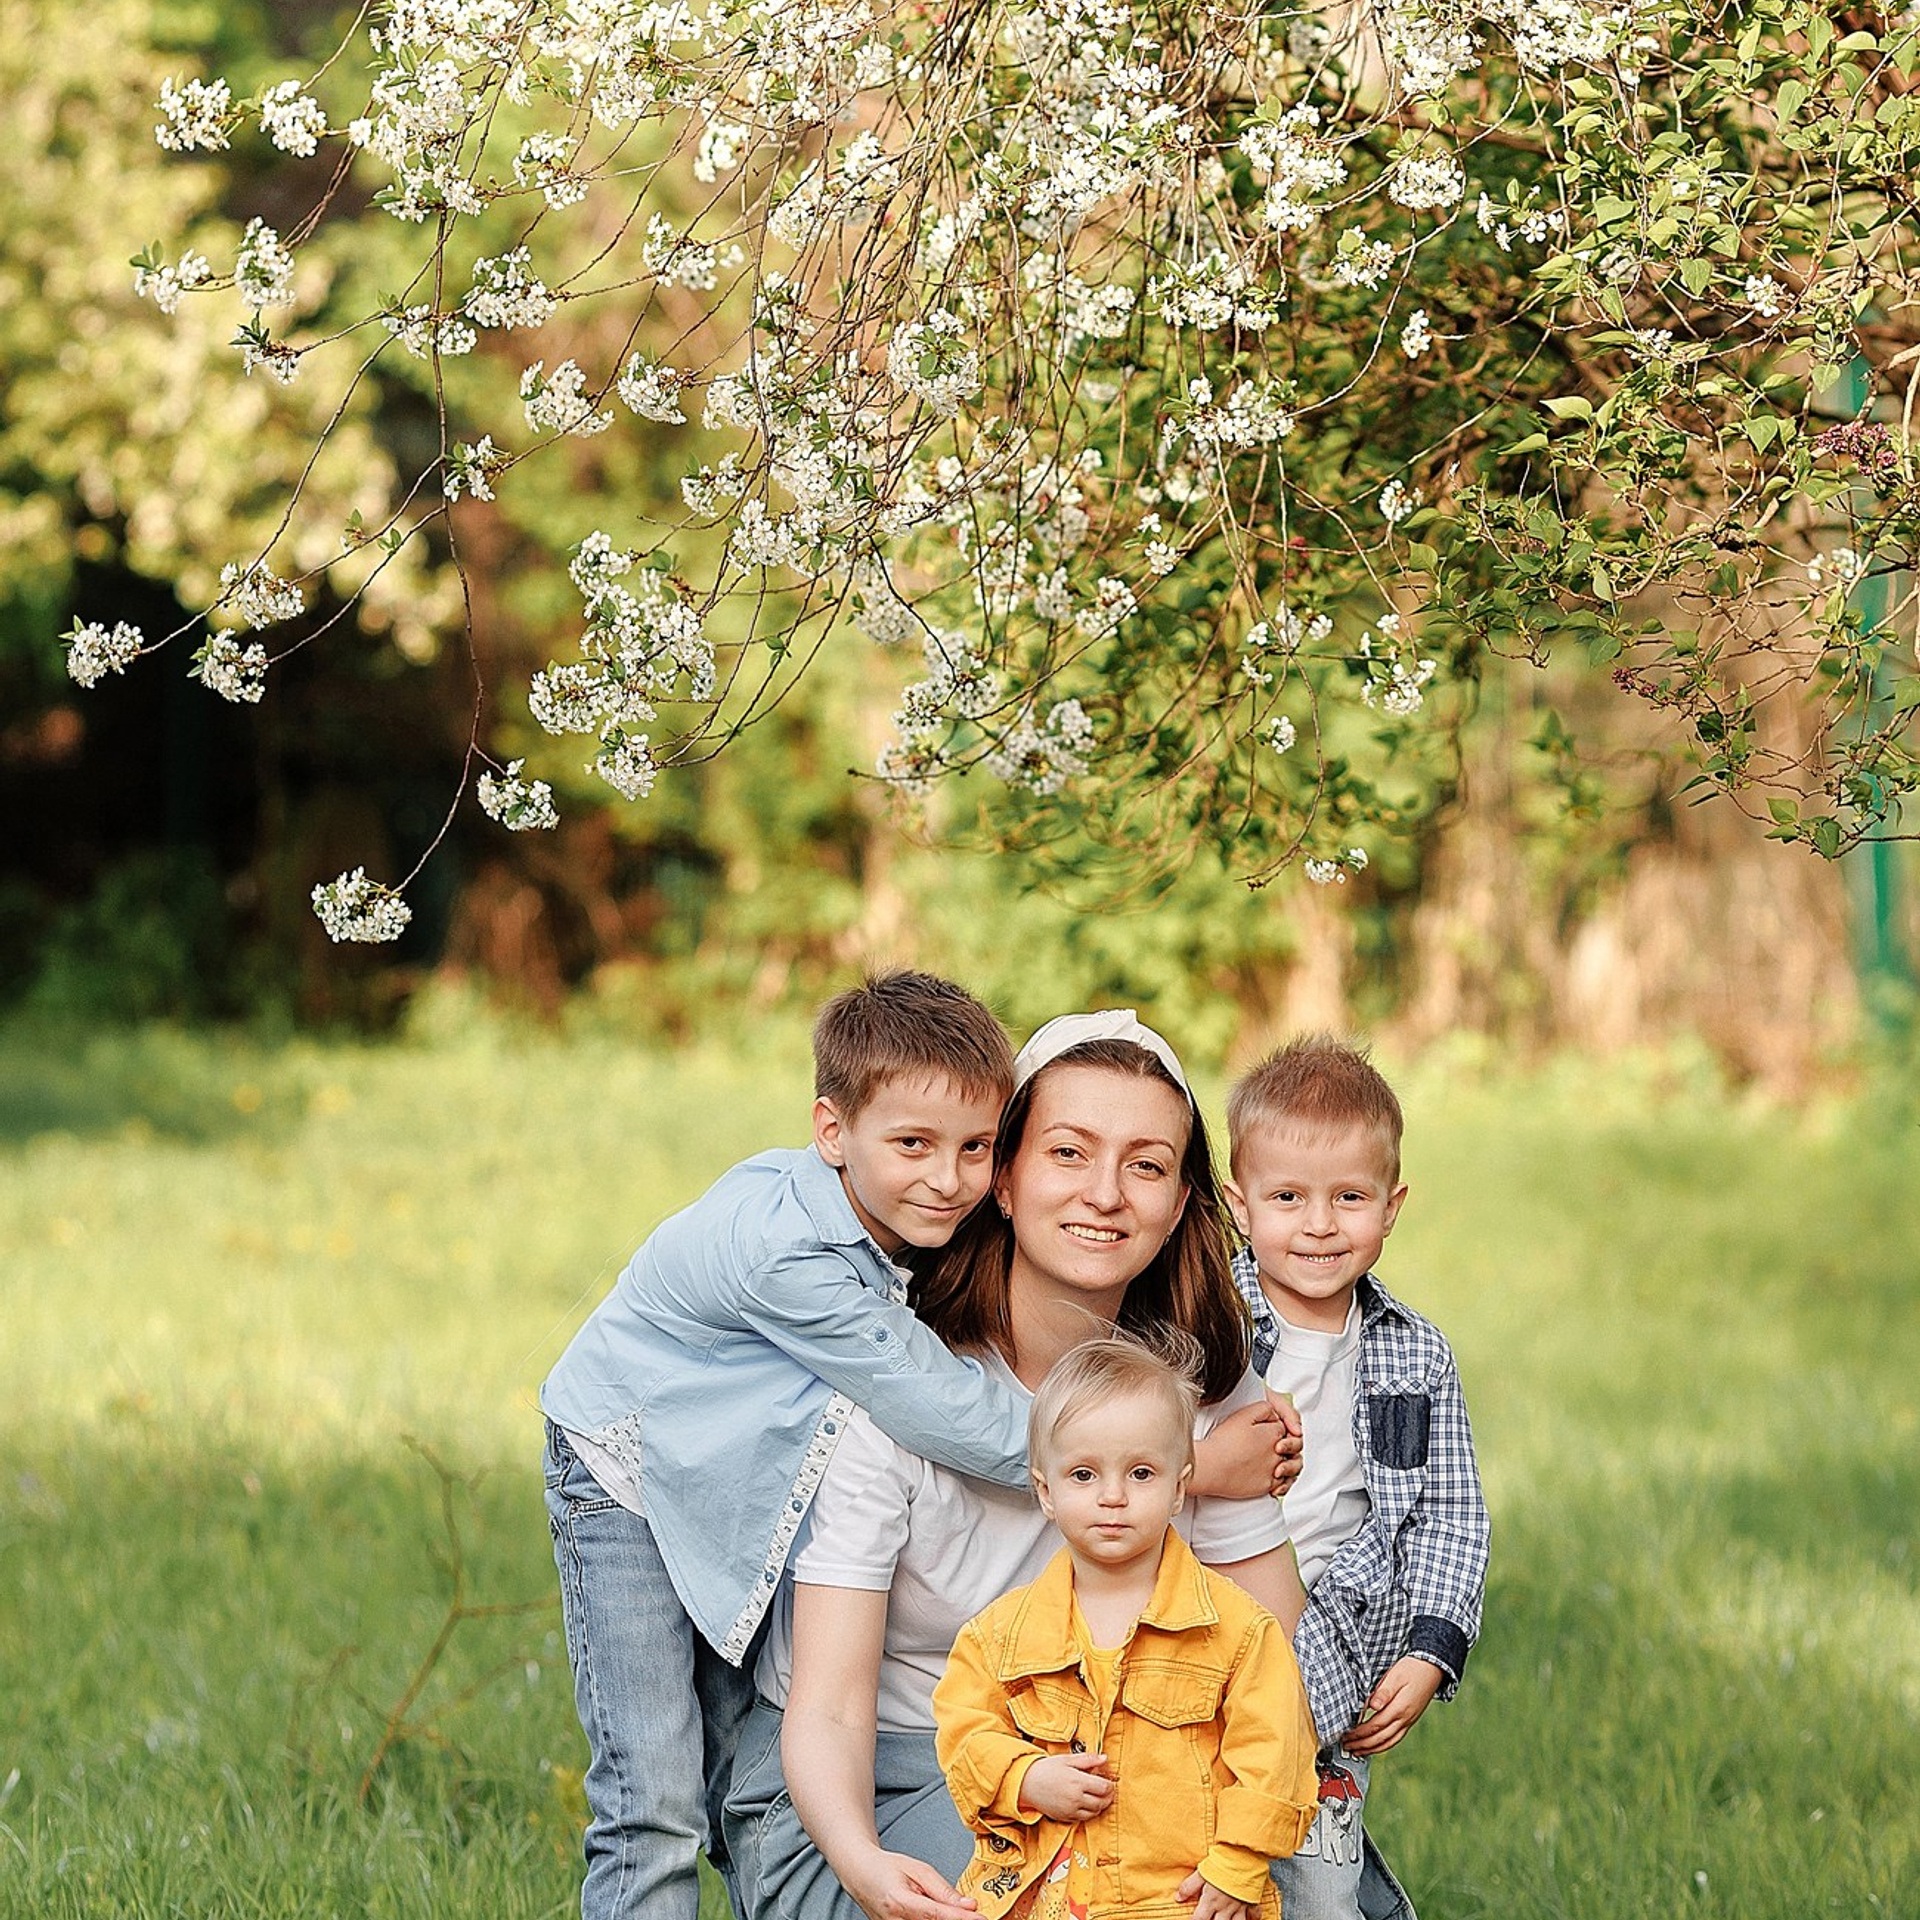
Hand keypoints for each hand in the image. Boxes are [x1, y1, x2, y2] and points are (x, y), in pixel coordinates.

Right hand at [843, 1848, 980, 1919]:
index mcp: (899, 1901)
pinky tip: (937, 1914)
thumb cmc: (887, 1868)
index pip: (936, 1914)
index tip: (981, 1919)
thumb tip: (969, 1906)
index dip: (960, 1919)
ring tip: (941, 1904)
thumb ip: (944, 1890)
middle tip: (972, 1913)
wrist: (860, 1875)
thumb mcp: (918, 1869)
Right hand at [1018, 1752, 1115, 1820]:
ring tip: (1097, 1796)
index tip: (1108, 1781)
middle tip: (1106, 1790)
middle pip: (1102, 1802)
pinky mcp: (1065, 1818)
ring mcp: (1071, 1810)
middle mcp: (1076, 1799)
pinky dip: (1088, 1813)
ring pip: (1094, 1813)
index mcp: (1078, 1782)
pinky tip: (1085, 1803)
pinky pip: (1083, 1819)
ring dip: (1099, 1806)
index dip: (1110, 1785)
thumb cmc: (1046, 1769)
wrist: (1027, 1784)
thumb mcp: (1067, 1759)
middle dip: (1107, 1797)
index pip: (1104, 1788)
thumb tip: (1104, 1758)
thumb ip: (1088, 1759)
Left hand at [1176, 1869, 1255, 1919]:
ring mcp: (1239, 1907)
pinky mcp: (1252, 1901)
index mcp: (1211, 1901)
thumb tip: (1178, 1898)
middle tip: (1210, 1919)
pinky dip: (1253, 1918)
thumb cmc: (1222, 1862)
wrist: (1243, 1856)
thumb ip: (1189, 1887)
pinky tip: (1251, 1918)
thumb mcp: (1201, 1873)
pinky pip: (1254, 1915)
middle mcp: (1225, 1908)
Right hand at [1192, 1396, 1302, 1500]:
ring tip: (1271, 1460)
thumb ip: (1264, 1409)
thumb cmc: (1224, 1442)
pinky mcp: (1267, 1486)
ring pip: (1288, 1466)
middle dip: (1283, 1444)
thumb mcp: (1243, 1415)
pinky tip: (1270, 1475)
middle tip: (1268, 1444)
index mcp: (1274, 1433)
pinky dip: (1280, 1480)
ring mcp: (1273, 1470)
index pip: (1283, 1428)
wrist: (1212, 1467)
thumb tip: (1274, 1413)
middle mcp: (1278, 1453)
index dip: (1273, 1427)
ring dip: (1284, 1462)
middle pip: (1289, 1447)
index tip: (1264, 1430)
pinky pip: (1282, 1484)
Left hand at [1344, 1656, 1444, 1756]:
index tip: (1347, 1735)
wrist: (1432, 1669)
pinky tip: (1374, 1746)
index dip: (1360, 1733)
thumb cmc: (1411, 1669)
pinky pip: (1395, 1739)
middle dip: (1362, 1745)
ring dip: (1371, 1749)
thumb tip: (1371, 1706)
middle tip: (1347, 1746)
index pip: (1375, 1726)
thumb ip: (1383, 1692)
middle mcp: (1405, 1719)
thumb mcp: (1395, 1676)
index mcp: (1400, 1708)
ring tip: (1357, 1752)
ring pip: (1389, 1742)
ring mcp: (1409, 1722)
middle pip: (1381, 1738)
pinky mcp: (1410, 1721)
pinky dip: (1383, 1745)